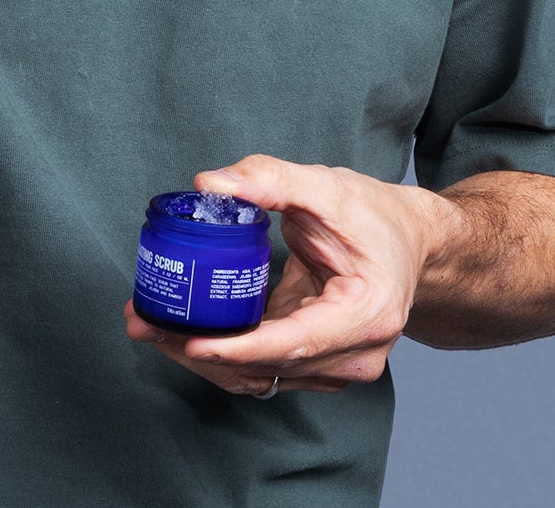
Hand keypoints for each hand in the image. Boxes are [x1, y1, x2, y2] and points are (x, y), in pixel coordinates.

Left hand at [122, 155, 454, 397]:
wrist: (410, 242)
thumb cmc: (376, 216)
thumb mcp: (326, 186)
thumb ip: (269, 179)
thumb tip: (209, 185)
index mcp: (366, 313)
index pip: (294, 342)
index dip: (239, 348)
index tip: (192, 340)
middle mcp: (356, 353)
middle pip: (268, 365)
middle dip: (201, 349)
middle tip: (144, 323)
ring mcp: (339, 365)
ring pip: (261, 374)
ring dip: (203, 355)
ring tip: (150, 325)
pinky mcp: (319, 363)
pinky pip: (265, 366)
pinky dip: (223, 352)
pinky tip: (182, 330)